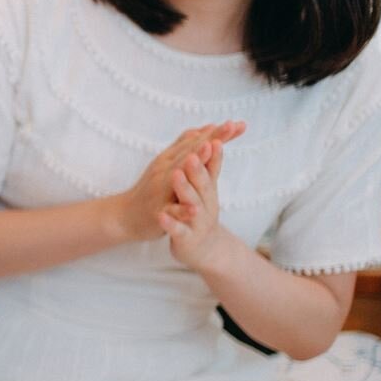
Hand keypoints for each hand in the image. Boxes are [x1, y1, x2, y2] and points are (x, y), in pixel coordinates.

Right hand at [114, 122, 244, 243]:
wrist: (125, 215)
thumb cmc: (151, 189)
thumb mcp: (167, 164)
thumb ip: (185, 146)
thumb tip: (205, 128)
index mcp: (170, 160)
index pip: (196, 142)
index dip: (217, 133)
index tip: (238, 124)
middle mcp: (165, 170)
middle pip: (189, 151)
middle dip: (209, 139)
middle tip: (229, 127)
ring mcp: (160, 190)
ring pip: (178, 175)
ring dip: (193, 163)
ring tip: (209, 151)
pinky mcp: (157, 211)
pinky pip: (170, 211)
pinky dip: (181, 210)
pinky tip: (193, 210)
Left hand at [160, 137, 234, 273]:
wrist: (203, 249)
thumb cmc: (201, 214)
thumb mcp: (205, 188)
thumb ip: (208, 165)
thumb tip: (214, 137)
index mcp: (208, 189)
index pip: (212, 165)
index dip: (215, 148)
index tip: (217, 130)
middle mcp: (206, 203)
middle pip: (203, 182)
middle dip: (199, 166)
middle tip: (194, 151)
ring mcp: (197, 221)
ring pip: (191, 204)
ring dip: (185, 189)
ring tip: (177, 175)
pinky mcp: (185, 238)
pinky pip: (178, 230)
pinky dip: (171, 223)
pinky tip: (162, 217)